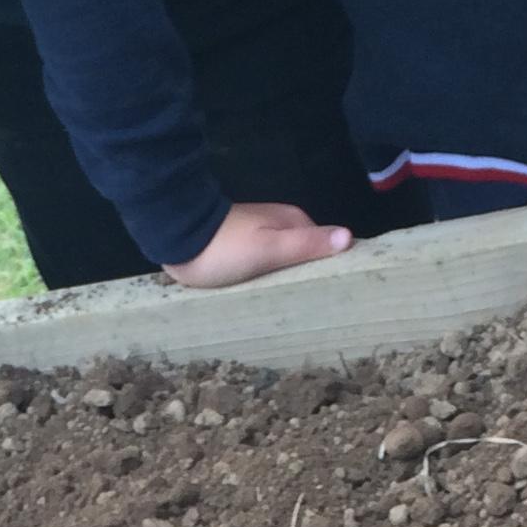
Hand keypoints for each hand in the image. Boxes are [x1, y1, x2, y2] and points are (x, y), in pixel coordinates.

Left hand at [167, 201, 351, 289]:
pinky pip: (265, 264)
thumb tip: (349, 237)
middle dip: (310, 274)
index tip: (336, 293)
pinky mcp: (242, 247)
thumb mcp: (269, 249)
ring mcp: (260, 234)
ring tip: (292, 306)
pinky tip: (267, 295)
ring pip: (285, 260)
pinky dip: (269, 277)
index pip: (325, 244)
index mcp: (292, 220)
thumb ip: (306, 244)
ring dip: (289, 277)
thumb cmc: (225, 247)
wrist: (177, 238)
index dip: (332, 266)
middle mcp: (279, 223)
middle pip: (305, 253)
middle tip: (313, 306)